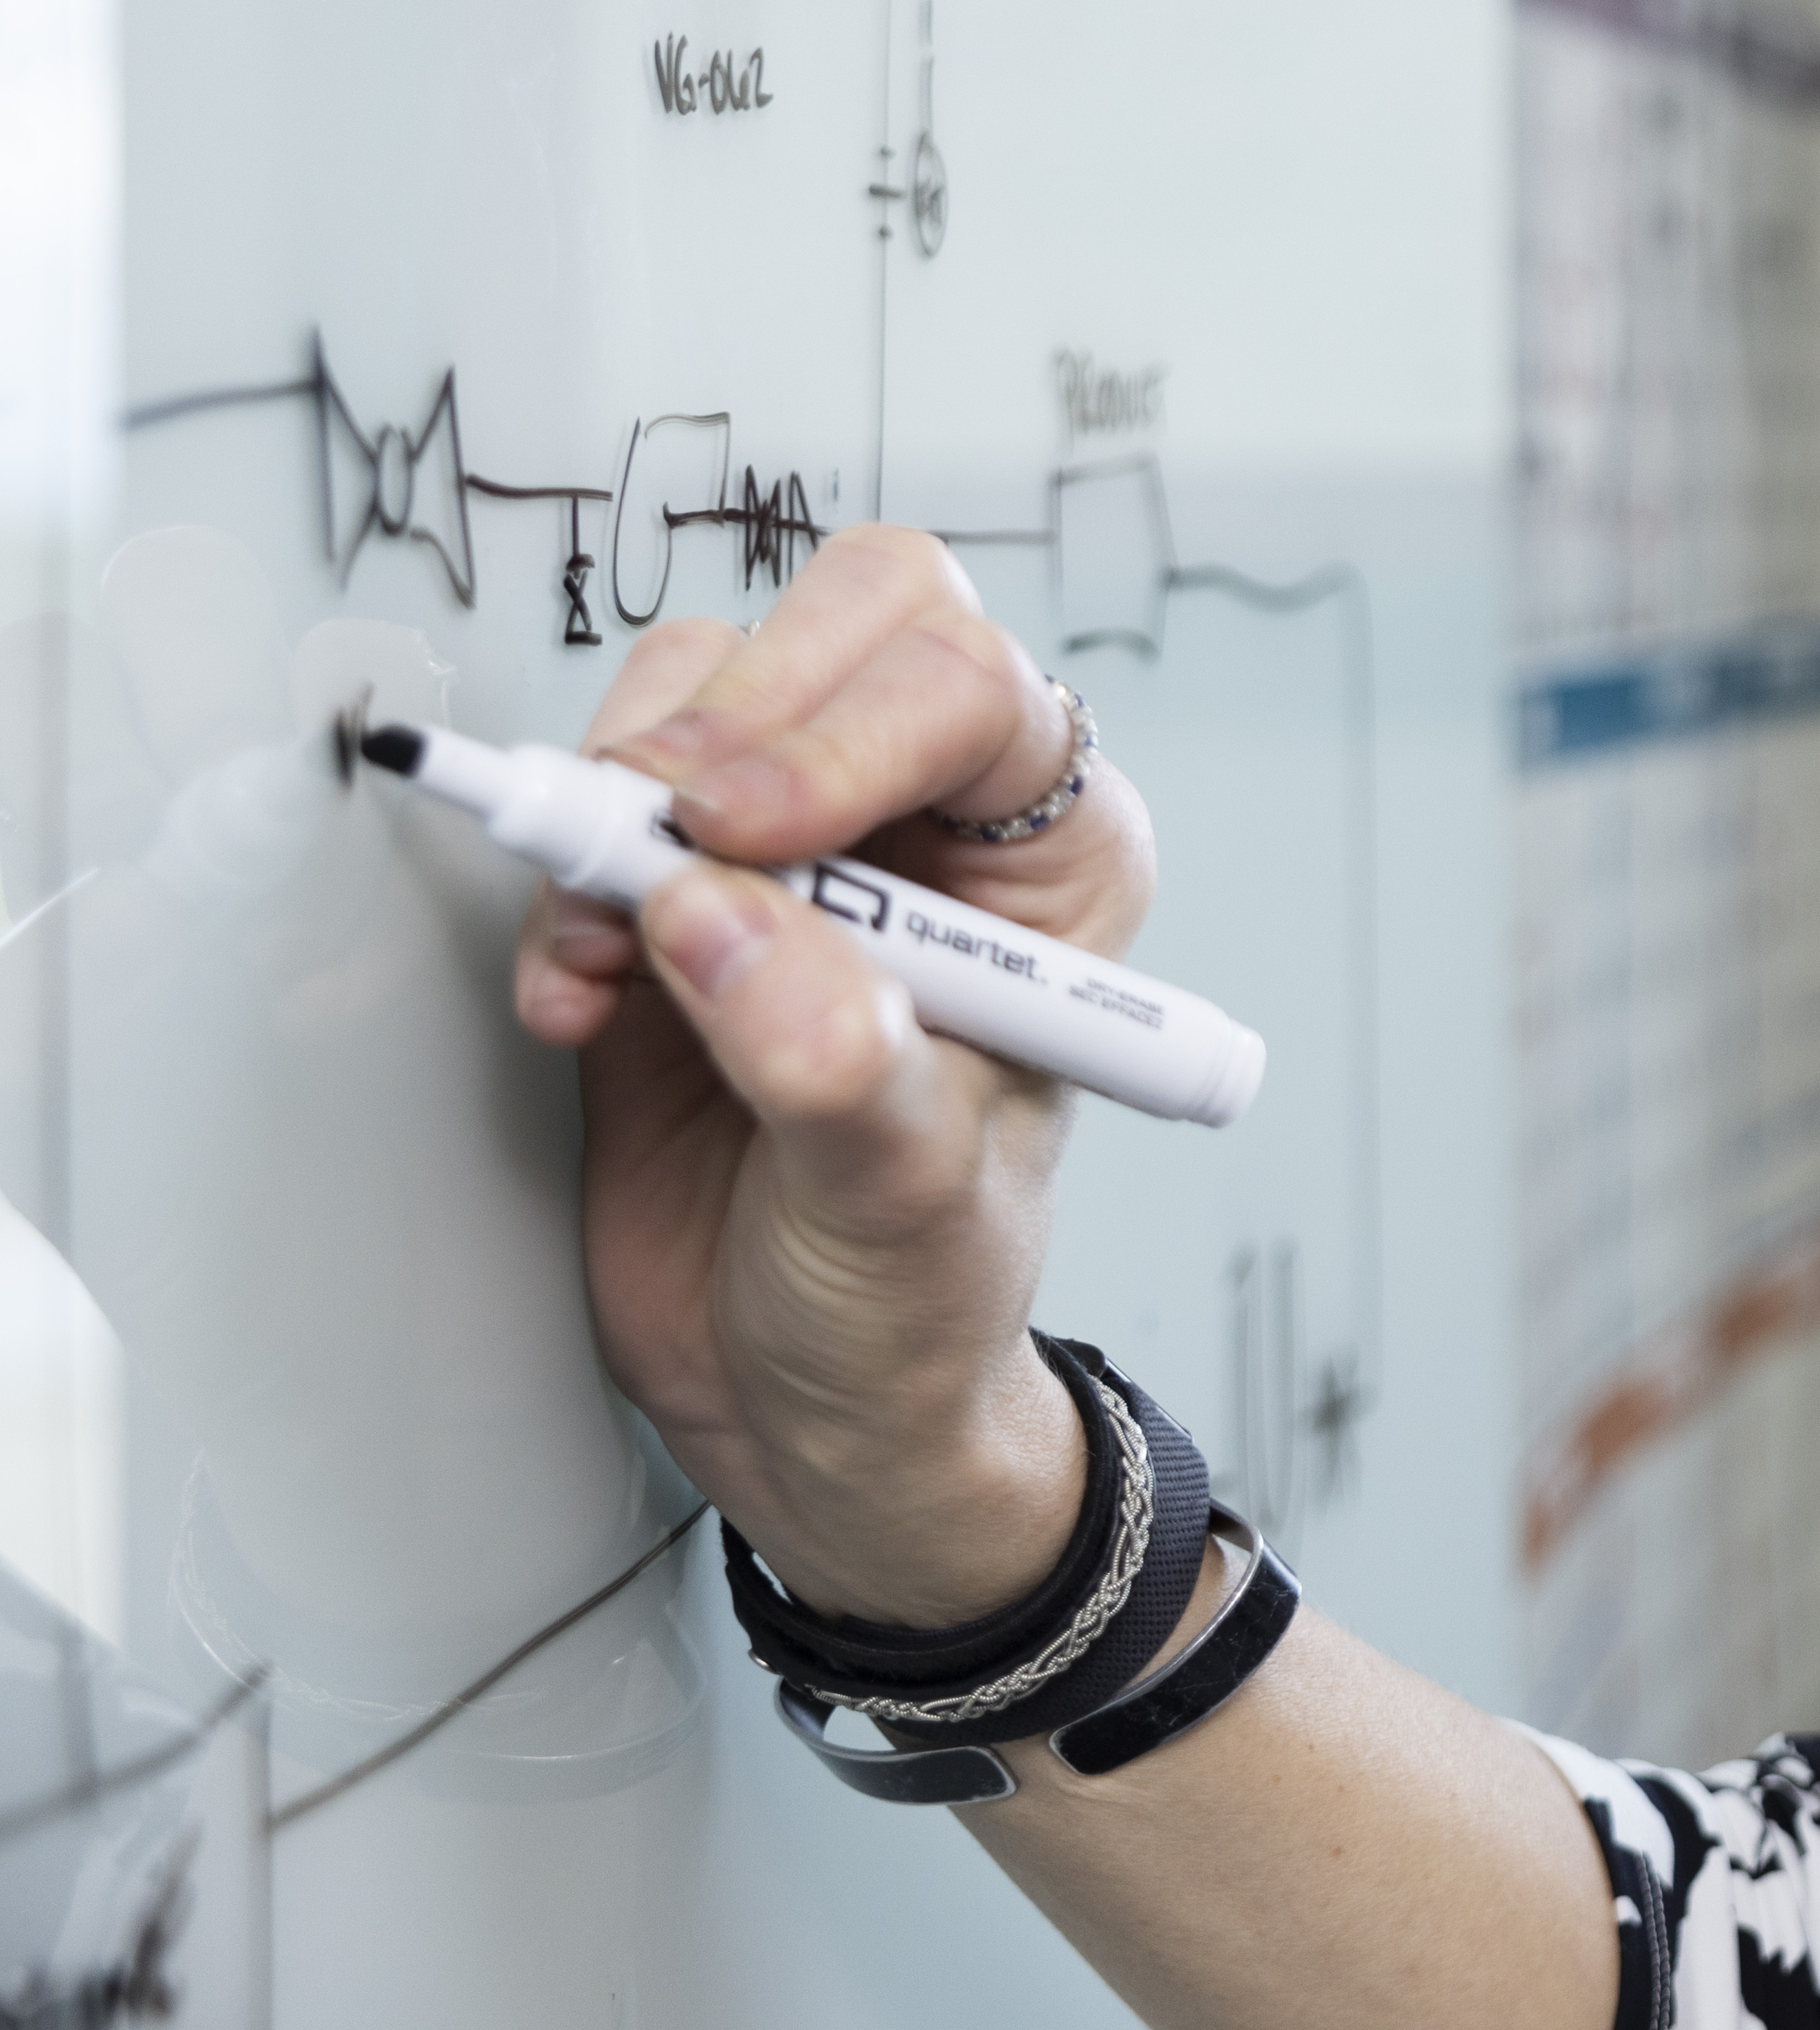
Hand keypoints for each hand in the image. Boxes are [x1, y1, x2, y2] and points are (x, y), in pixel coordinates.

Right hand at [513, 527, 1160, 1624]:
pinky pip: (598, 804)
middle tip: (657, 834)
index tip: (742, 837)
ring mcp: (793, 852)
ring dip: (625, 798)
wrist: (815, 1404)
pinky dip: (560, 877)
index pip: (967, 689)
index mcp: (1050, 866)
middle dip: (728, 715)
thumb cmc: (913, 1303)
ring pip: (700, 691)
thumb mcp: (905, 1203)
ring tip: (612, 950)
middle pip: (845, 625)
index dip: (843, 732)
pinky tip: (580, 996)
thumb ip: (832, 1063)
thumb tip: (721, 925)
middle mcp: (934, 826)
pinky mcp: (669, 900)